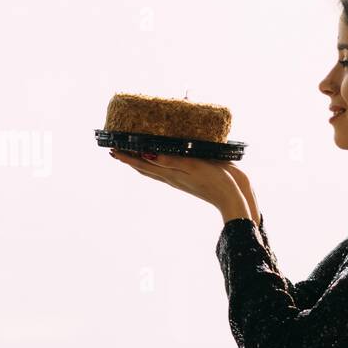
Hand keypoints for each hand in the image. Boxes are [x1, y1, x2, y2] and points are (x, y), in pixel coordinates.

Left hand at [109, 148, 251, 222]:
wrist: (235, 198)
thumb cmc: (216, 182)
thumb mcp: (193, 166)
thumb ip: (171, 160)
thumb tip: (146, 155)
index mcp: (170, 174)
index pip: (142, 165)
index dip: (126, 158)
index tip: (112, 150)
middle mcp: (172, 177)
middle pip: (144, 168)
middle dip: (130, 159)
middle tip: (117, 149)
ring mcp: (181, 178)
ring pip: (155, 170)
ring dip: (142, 161)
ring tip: (133, 152)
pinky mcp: (192, 177)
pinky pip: (168, 169)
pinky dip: (159, 161)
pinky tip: (163, 157)